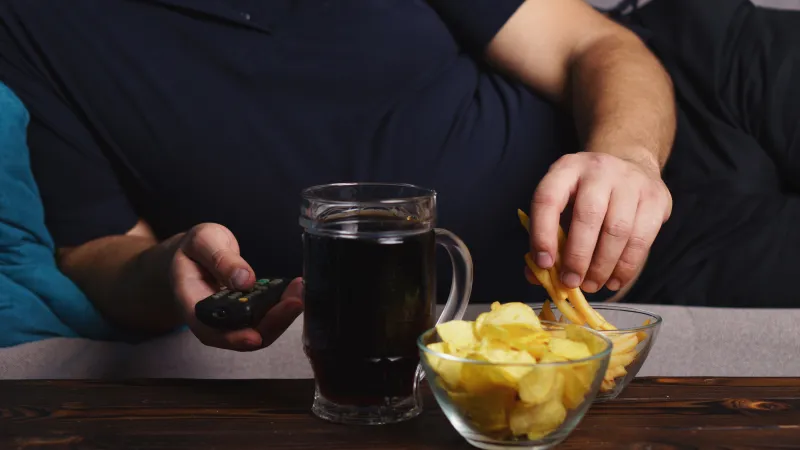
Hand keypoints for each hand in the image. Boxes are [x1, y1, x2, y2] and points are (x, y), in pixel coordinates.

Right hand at [169, 223, 303, 350]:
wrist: (197, 254)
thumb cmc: (196, 249)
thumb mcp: (203, 242)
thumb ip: (220, 259)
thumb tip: (244, 280)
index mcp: (193, 305)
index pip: (211, 332)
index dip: (234, 338)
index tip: (256, 336)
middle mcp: (213, 320)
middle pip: (244, 335)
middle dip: (273, 323)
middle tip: (295, 301)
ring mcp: (233, 320)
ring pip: (260, 330)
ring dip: (283, 315)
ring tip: (298, 291)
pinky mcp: (248, 314)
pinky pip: (267, 318)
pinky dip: (282, 307)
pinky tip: (295, 291)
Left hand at [529, 152, 671, 292]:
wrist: (630, 162)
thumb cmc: (587, 193)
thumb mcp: (562, 204)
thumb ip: (547, 237)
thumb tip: (537, 275)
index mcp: (566, 169)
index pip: (548, 199)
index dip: (542, 234)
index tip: (544, 263)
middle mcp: (599, 169)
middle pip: (588, 216)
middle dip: (578, 257)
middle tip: (571, 282)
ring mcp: (631, 181)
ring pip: (617, 230)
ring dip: (602, 266)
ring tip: (592, 285)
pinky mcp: (656, 197)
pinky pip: (642, 239)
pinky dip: (626, 267)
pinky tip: (614, 280)